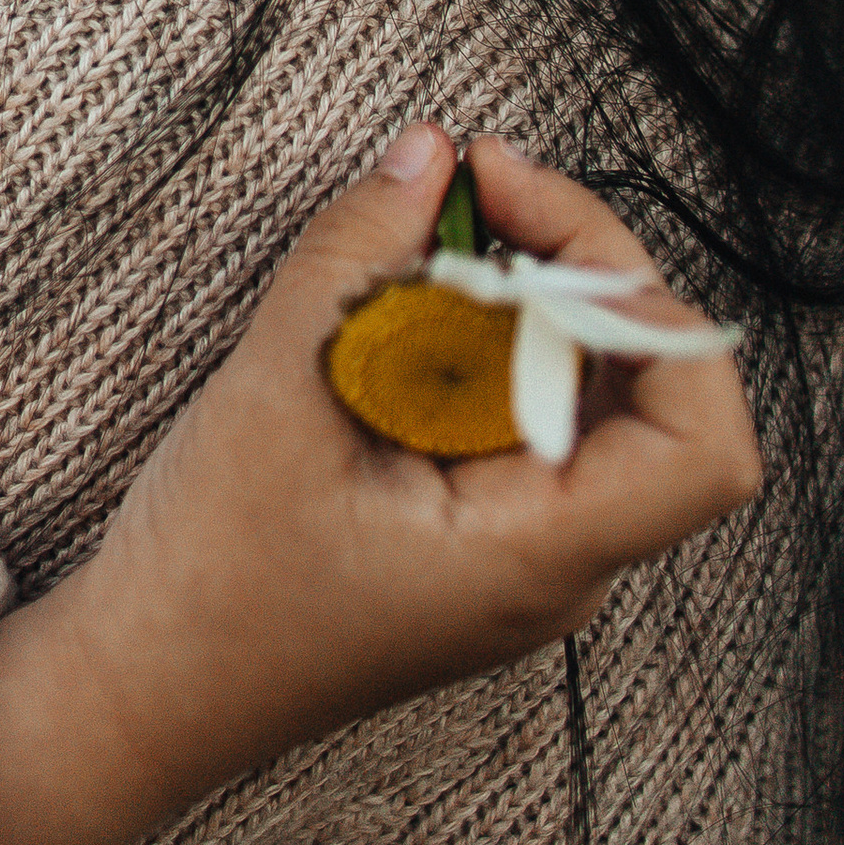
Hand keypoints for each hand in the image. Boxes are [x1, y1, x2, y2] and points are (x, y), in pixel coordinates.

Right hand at [0, 128, 762, 844]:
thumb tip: (429, 151)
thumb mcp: (271, 396)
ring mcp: (520, 550)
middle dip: (572, 266)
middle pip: (646, 391)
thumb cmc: (207, 584)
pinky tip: (402, 301)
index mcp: (535, 559)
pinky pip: (520, 413)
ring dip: (522, 295)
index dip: (653, 319)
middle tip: (469, 185)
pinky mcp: (475, 530)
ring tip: (427, 233)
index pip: (702, 446)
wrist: (141, 692)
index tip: (539, 236)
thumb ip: (356, 258)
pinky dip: (479, 338)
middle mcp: (555, 563)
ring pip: (584, 393)